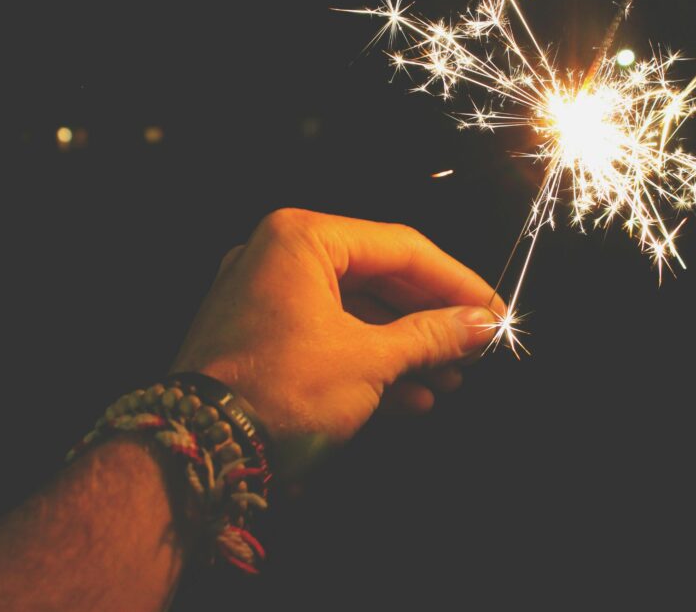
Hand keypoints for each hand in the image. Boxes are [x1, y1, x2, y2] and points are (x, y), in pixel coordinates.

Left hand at [171, 209, 503, 448]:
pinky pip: (330, 338)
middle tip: (474, 344)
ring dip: (406, 347)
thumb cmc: (280, 391)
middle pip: (380, 279)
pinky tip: (413, 396)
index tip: (492, 308)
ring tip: (449, 377)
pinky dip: (372, 363)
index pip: (401, 249)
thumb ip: (432, 336)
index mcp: (302, 240)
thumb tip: (481, 324)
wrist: (202, 454)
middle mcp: (280, 258)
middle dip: (431, 320)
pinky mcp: (262, 341)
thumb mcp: (370, 360)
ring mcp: (267, 300)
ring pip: (357, 313)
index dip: (455, 282)